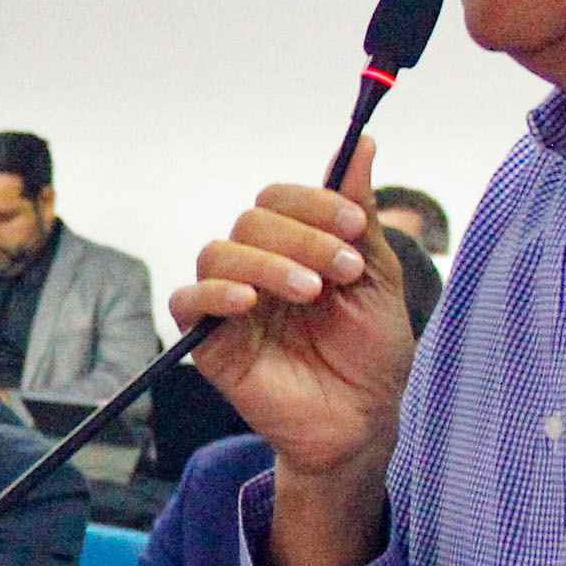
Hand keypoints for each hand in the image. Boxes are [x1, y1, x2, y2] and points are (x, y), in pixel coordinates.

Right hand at [166, 137, 414, 565]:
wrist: (364, 420)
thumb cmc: (371, 351)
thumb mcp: (377, 276)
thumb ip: (359, 214)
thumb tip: (364, 145)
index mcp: (293, 246)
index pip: (279, 199)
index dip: (312, 202)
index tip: (354, 226)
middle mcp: (256, 267)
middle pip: (252, 220)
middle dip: (302, 236)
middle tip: (343, 270)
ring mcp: (230, 303)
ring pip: (219, 252)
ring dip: (267, 262)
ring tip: (310, 291)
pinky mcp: (209, 341)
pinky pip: (188, 302)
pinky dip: (214, 292)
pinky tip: (250, 302)